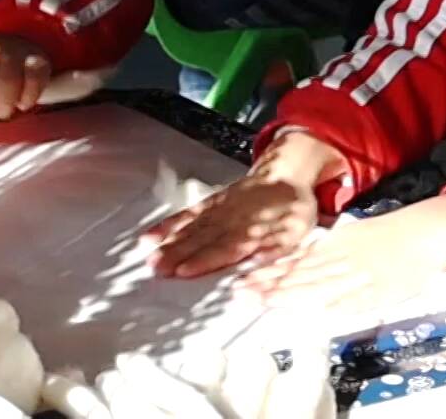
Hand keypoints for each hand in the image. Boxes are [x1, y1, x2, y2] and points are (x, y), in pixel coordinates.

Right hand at [147, 132, 344, 278]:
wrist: (285, 174)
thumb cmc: (291, 211)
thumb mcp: (294, 231)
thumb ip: (274, 249)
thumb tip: (256, 266)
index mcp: (254, 231)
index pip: (226, 248)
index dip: (205, 260)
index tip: (185, 271)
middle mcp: (231, 221)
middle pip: (202, 240)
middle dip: (179, 255)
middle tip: (158, 269)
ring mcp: (218, 211)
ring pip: (191, 229)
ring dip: (170, 244)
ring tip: (150, 258)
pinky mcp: (209, 204)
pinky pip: (187, 214)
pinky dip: (168, 225)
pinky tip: (150, 235)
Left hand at [239, 212, 445, 313]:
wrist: (422, 232)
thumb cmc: (384, 236)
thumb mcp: (348, 236)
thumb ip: (321, 252)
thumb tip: (292, 264)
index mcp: (334, 245)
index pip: (295, 262)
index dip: (268, 273)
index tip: (243, 281)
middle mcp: (342, 259)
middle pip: (301, 275)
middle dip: (271, 286)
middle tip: (243, 293)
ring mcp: (360, 275)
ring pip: (322, 286)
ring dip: (294, 296)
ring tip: (267, 302)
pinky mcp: (378, 291)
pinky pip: (355, 299)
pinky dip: (335, 306)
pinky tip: (316, 314)